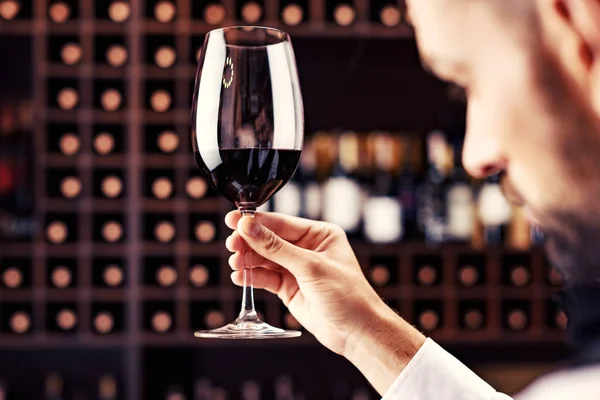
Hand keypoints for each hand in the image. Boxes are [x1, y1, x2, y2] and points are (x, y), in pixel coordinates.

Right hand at [225, 210, 383, 355]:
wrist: (357, 332)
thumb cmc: (347, 295)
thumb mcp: (310, 267)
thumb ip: (276, 248)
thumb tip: (249, 227)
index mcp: (320, 234)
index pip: (282, 223)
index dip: (257, 222)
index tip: (234, 220)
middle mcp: (308, 248)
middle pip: (270, 240)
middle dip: (250, 242)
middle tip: (231, 245)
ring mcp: (297, 269)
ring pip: (265, 260)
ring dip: (248, 261)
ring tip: (235, 263)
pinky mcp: (290, 288)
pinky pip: (266, 278)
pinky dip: (252, 277)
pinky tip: (240, 277)